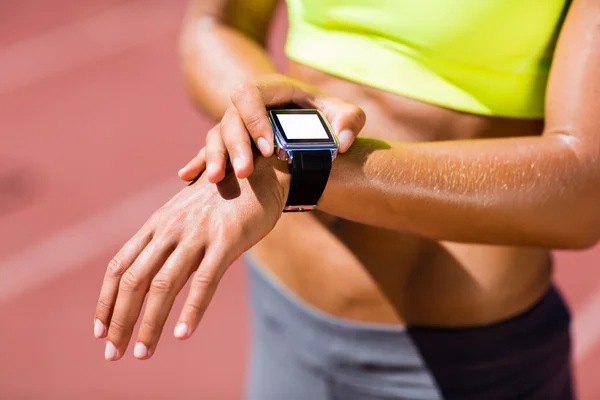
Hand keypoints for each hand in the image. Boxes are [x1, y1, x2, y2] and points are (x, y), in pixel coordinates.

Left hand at [93, 156, 288, 359]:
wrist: (258, 173)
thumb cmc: (221, 199)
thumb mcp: (186, 216)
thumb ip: (168, 243)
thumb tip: (152, 278)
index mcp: (157, 224)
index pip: (120, 266)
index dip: (106, 301)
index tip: (100, 330)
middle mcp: (170, 229)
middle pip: (135, 280)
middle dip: (120, 320)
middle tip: (113, 353)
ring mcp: (197, 234)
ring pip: (164, 285)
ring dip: (149, 324)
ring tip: (142, 353)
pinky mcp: (227, 240)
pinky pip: (205, 281)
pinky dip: (192, 310)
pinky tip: (183, 334)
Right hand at [177, 73, 365, 182]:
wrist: (307, 119)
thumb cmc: (326, 114)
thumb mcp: (343, 112)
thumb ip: (350, 122)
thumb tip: (341, 144)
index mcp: (272, 91)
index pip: (251, 95)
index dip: (255, 119)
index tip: (268, 149)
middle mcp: (249, 106)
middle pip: (230, 119)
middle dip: (235, 145)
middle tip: (246, 172)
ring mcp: (237, 124)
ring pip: (216, 135)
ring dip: (214, 156)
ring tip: (215, 180)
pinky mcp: (231, 143)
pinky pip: (209, 150)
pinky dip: (198, 162)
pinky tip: (186, 176)